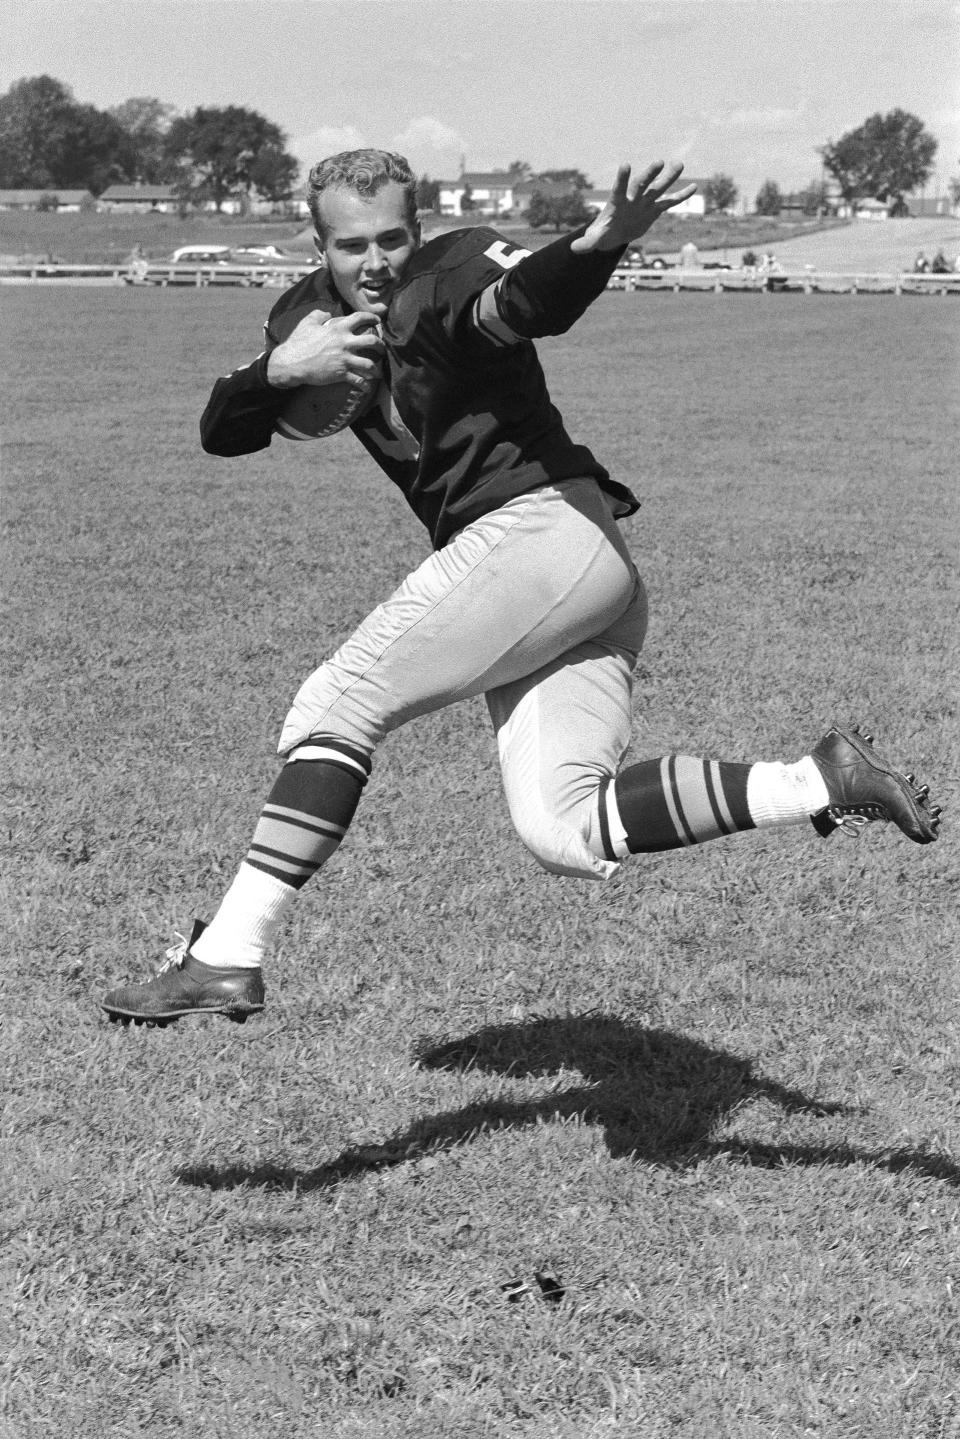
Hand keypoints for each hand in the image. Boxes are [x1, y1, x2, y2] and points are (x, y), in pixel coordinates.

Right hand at [267, 311, 383, 388]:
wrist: (292, 362)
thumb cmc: (298, 342)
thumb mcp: (307, 323)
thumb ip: (318, 315)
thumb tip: (326, 313)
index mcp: (339, 328)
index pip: (360, 318)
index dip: (372, 317)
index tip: (378, 321)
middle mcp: (345, 342)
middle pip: (372, 341)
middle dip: (381, 346)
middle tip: (382, 349)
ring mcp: (344, 359)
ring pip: (370, 364)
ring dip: (376, 369)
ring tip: (377, 372)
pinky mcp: (341, 374)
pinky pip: (359, 381)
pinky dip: (365, 385)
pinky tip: (367, 387)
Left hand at [571, 162, 697, 253]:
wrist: (612, 234)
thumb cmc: (600, 234)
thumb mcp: (593, 240)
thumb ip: (585, 243)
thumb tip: (574, 249)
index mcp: (617, 203)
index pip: (619, 188)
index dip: (622, 178)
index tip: (625, 165)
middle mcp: (632, 199)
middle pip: (642, 184)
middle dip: (650, 174)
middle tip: (659, 162)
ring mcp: (644, 203)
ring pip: (658, 188)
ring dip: (668, 178)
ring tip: (679, 164)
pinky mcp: (654, 210)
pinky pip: (669, 202)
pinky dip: (681, 196)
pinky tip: (694, 187)